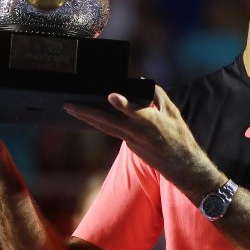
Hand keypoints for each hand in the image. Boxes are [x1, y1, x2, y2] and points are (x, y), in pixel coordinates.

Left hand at [64, 85, 222, 198]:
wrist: (181, 165)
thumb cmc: (179, 136)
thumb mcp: (173, 112)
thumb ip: (158, 96)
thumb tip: (145, 83)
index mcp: (150, 122)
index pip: (133, 111)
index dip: (122, 103)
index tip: (111, 95)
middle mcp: (137, 132)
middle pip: (107, 121)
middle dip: (86, 112)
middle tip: (68, 105)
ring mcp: (131, 141)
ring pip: (105, 127)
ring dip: (87, 118)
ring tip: (71, 109)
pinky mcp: (129, 146)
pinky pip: (112, 131)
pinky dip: (100, 123)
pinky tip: (90, 117)